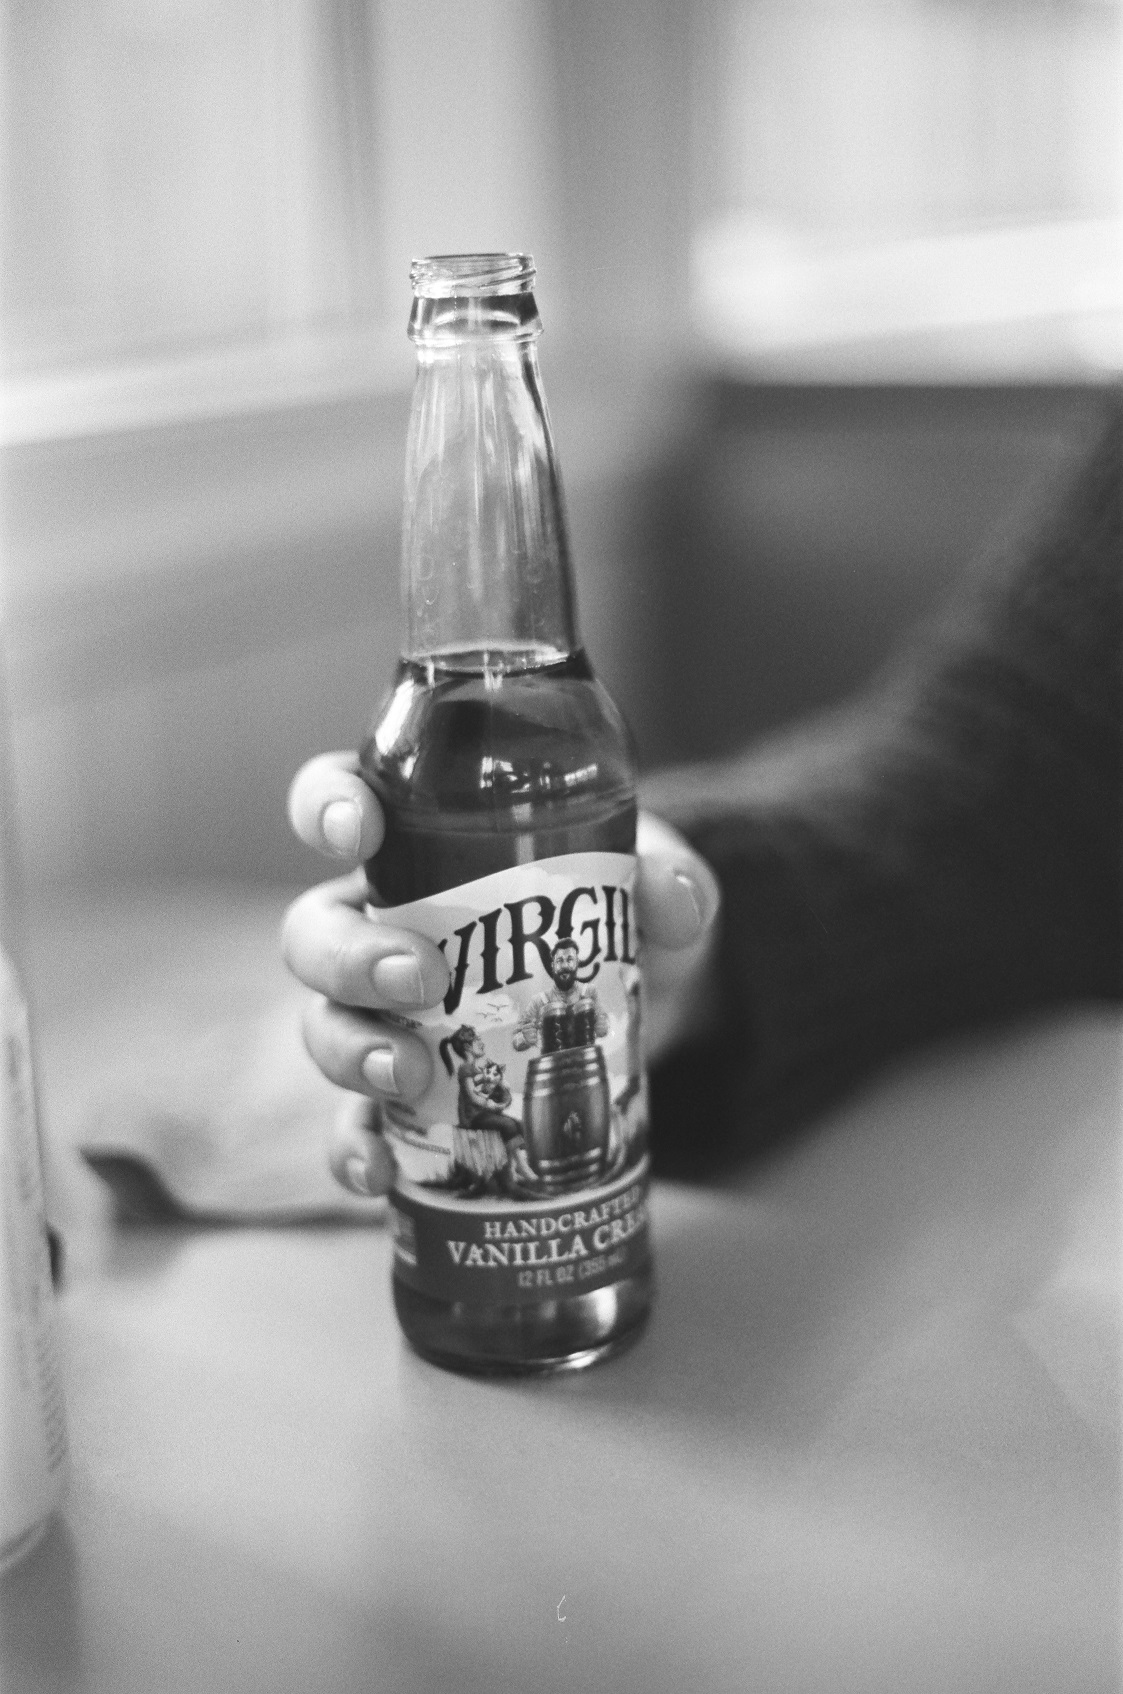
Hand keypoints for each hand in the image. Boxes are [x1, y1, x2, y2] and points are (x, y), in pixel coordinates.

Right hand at [282, 751, 721, 1197]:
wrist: (639, 1005)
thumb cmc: (612, 911)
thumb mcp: (647, 880)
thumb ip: (668, 876)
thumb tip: (673, 898)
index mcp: (420, 847)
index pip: (343, 800)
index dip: (330, 806)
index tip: (358, 831)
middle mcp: (381, 926)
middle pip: (313, 932)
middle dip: (349, 956)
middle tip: (421, 978)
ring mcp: (384, 1014)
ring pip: (322, 1025)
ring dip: (351, 1051)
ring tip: (409, 1075)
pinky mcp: (404, 1094)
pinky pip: (351, 1120)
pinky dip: (353, 1145)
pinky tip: (377, 1169)